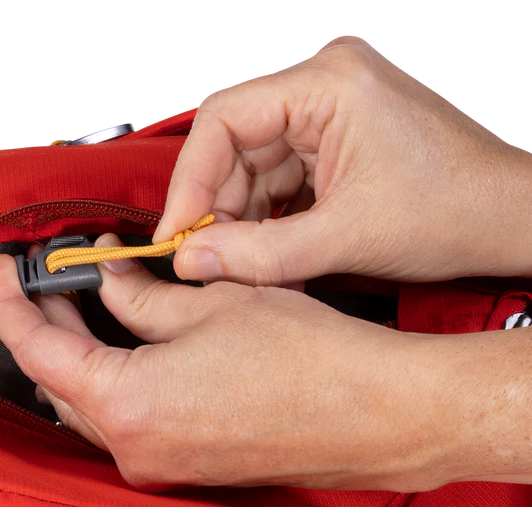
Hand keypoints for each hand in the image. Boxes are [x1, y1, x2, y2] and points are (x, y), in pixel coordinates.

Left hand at [0, 235, 531, 491]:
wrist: (379, 412)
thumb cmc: (306, 356)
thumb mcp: (209, 303)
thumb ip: (140, 295)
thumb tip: (107, 279)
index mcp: (128, 405)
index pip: (37, 349)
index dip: (11, 303)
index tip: (7, 269)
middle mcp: (134, 449)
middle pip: (59, 377)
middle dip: (52, 319)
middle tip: (62, 269)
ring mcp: (160, 465)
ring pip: (90, 401)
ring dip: (84, 347)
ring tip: (99, 293)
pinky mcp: (186, 465)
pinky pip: (128, 418)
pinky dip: (117, 375)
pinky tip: (134, 336)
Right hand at [154, 33, 531, 285]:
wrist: (512, 219)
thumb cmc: (458, 211)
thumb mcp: (346, 239)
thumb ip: (258, 253)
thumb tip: (191, 258)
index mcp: (330, 82)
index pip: (224, 118)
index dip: (190, 180)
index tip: (175, 229)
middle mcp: (326, 80)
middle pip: (235, 140)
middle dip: (217, 202)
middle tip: (201, 253)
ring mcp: (331, 104)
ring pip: (253, 159)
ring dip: (241, 211)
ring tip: (237, 257)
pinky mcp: (336, 131)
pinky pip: (279, 169)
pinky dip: (267, 209)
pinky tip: (265, 243)